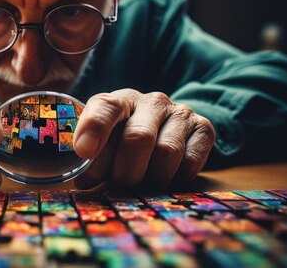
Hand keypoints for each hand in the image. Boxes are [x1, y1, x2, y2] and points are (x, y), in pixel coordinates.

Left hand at [73, 89, 214, 189]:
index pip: (106, 107)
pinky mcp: (204, 128)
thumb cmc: (125, 139)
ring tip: (141, 183)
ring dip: (150, 179)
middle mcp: (152, 102)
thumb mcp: (104, 142)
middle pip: (138, 138)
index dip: (94, 128)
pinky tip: (163, 177)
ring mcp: (180, 113)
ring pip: (167, 152)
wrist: (165, 129)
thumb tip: (82, 182)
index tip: (84, 152)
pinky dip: (174, 179)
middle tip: (118, 185)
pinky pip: (190, 162)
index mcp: (120, 101)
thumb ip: (92, 156)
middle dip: (125, 171)